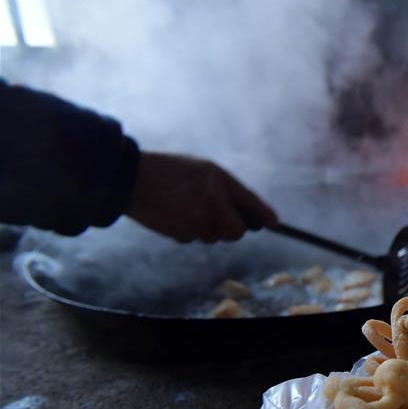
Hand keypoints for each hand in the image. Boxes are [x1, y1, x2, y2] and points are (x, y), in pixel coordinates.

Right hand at [126, 151, 277, 242]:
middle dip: (231, 227)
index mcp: (219, 181)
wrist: (130, 179)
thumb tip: (256, 215)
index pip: (249, 202)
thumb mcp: (205, 170)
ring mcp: (196, 221)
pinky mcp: (181, 234)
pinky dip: (190, 230)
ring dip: (208, 228)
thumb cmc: (170, 171)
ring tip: (188, 207)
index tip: (276, 224)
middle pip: (236, 231)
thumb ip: (230, 190)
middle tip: (218, 215)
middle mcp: (211, 203)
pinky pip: (196, 238)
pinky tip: (176, 214)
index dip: (263, 215)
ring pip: (215, 236)